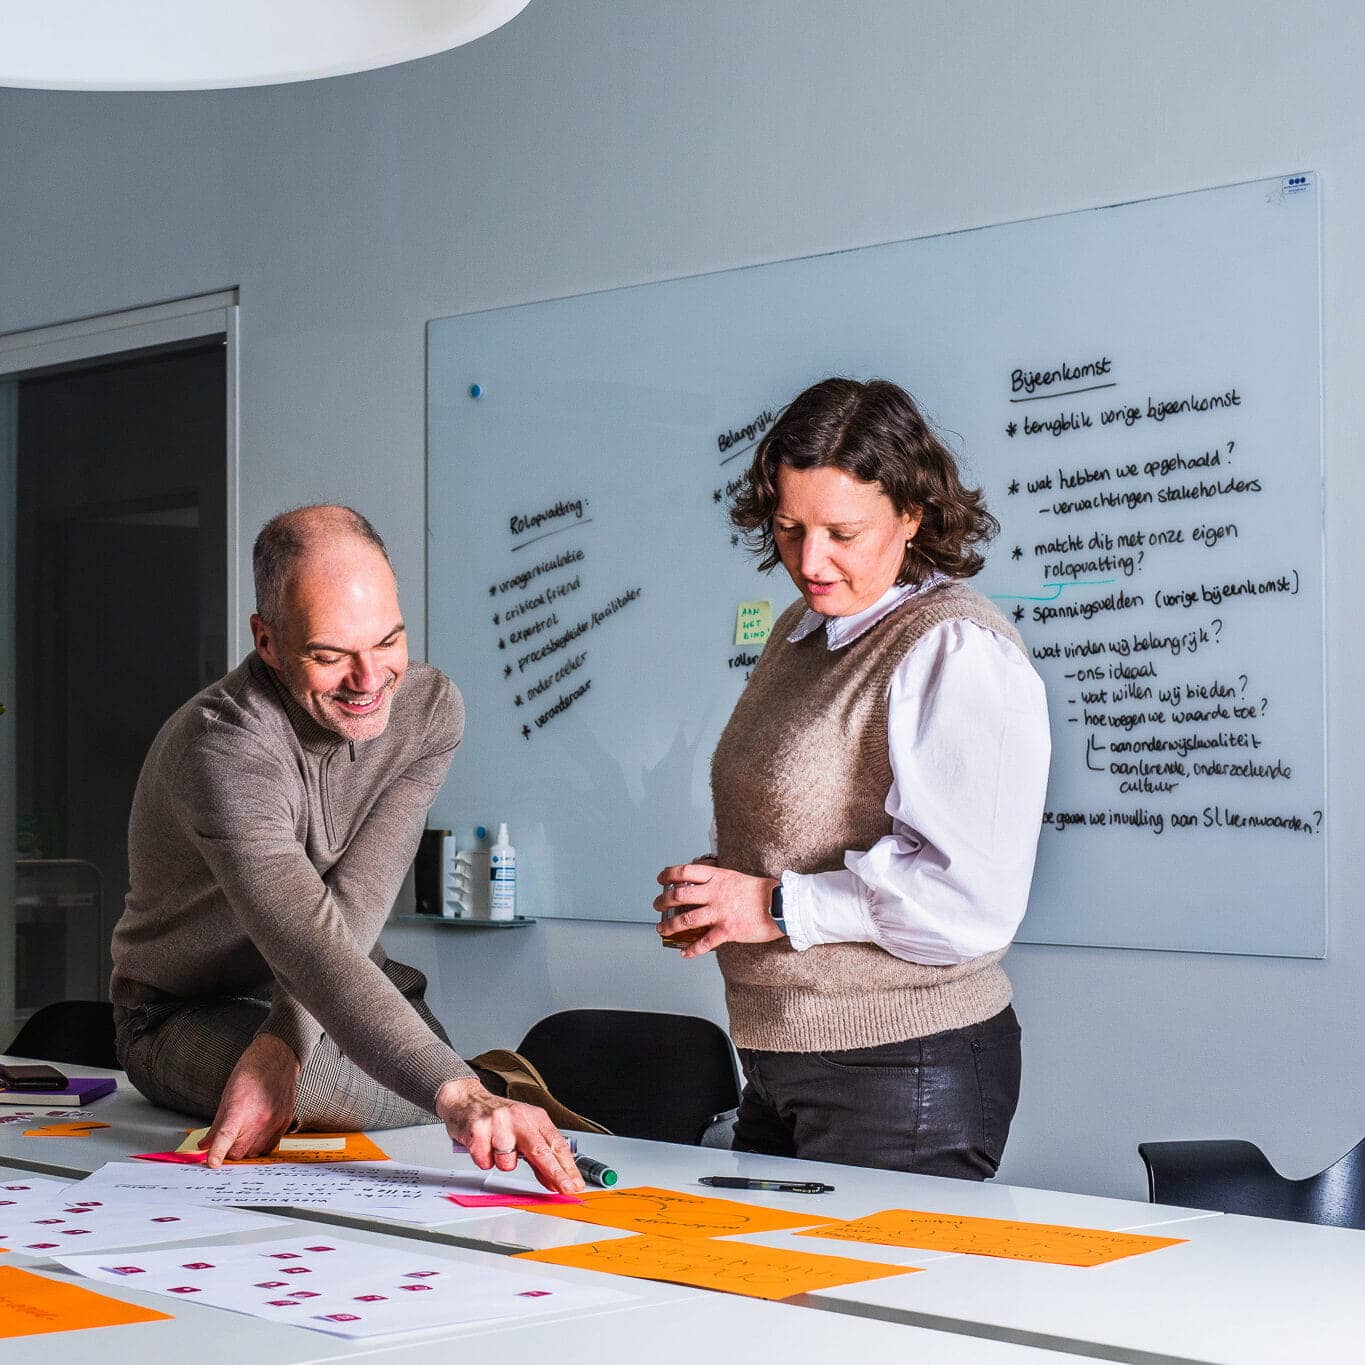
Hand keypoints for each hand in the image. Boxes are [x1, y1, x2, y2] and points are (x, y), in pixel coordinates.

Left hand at [200, 1033, 299, 1167]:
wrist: (278, 1057)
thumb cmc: (252, 1071)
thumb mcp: (227, 1095)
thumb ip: (217, 1123)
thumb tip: (205, 1144)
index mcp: (241, 1108)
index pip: (226, 1137)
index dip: (217, 1153)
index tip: (211, 1164)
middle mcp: (259, 1118)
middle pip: (238, 1152)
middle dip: (228, 1151)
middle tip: (225, 1141)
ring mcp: (274, 1122)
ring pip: (253, 1153)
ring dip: (245, 1149)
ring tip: (243, 1133)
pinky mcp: (284, 1123)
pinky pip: (269, 1147)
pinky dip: (259, 1146)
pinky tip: (256, 1134)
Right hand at [436, 1078, 585, 1194]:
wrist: (466, 1098)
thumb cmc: (498, 1117)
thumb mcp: (523, 1131)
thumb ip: (538, 1156)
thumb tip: (553, 1181)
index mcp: (534, 1116)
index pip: (556, 1144)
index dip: (568, 1166)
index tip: (575, 1183)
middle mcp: (519, 1117)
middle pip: (541, 1151)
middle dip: (556, 1173)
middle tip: (567, 1188)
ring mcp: (498, 1123)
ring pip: (508, 1162)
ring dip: (502, 1162)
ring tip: (496, 1147)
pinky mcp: (478, 1130)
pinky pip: (485, 1162)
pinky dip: (484, 1159)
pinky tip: (483, 1145)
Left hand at [654, 863, 781, 957]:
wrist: (782, 905)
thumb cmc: (764, 891)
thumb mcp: (737, 877)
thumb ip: (720, 881)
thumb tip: (706, 886)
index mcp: (718, 877)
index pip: (686, 871)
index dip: (669, 875)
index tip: (661, 879)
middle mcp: (715, 893)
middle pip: (680, 895)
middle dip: (663, 901)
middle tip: (657, 905)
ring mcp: (720, 912)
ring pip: (686, 919)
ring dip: (671, 925)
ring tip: (662, 929)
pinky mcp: (728, 930)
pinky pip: (705, 942)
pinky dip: (692, 949)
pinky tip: (685, 953)